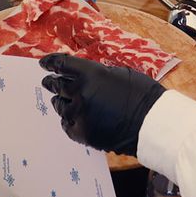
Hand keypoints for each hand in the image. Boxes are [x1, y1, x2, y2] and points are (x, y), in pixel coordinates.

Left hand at [39, 54, 164, 155]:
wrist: (152, 124)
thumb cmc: (142, 95)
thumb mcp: (120, 73)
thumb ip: (97, 73)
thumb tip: (82, 75)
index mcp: (90, 74)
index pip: (61, 65)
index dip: (49, 63)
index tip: (43, 63)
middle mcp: (80, 93)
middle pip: (57, 86)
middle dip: (51, 83)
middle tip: (47, 82)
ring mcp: (80, 115)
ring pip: (60, 106)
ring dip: (60, 102)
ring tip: (59, 101)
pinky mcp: (82, 133)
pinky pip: (67, 125)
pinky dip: (68, 120)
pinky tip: (71, 118)